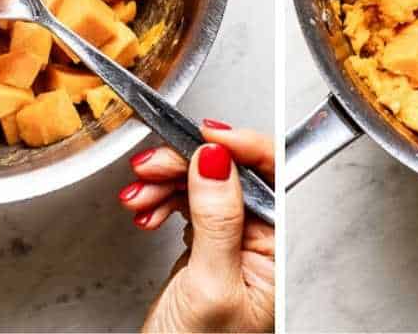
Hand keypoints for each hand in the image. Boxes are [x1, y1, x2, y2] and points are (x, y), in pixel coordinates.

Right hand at [118, 122, 273, 332]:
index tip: (204, 134)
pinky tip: (145, 209)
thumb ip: (216, 217)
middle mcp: (261, 241)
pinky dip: (161, 199)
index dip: (240, 147)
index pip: (271, 175)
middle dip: (187, 163)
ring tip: (139, 194)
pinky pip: (187, 203)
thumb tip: (217, 158)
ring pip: (204, 183)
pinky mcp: (206, 246)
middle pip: (231, 172)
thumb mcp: (209, 283)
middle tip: (152, 164)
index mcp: (278, 248)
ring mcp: (232, 242)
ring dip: (166, 181)